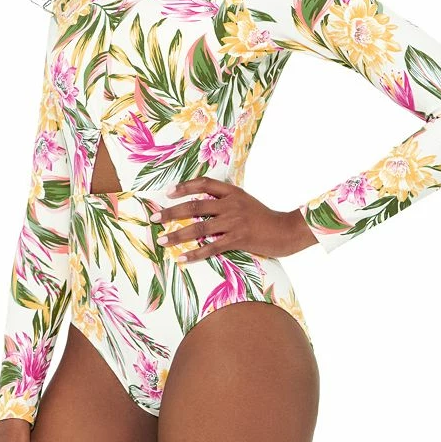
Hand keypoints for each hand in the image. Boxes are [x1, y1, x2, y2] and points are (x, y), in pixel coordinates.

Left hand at [149, 177, 317, 261]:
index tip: (168, 193)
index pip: (204, 183)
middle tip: (154, 218)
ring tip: (162, 240)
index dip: (184, 187)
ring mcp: (235, 221)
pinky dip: (195, 253)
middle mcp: (232, 203)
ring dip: (178, 234)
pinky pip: (212, 247)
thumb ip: (226, 201)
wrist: (287, 231)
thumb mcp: (246, 202)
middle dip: (171, 212)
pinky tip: (182, 258)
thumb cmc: (265, 218)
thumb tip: (201, 206)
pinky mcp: (239, 239)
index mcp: (233, 192)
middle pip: (195, 205)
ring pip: (199, 227)